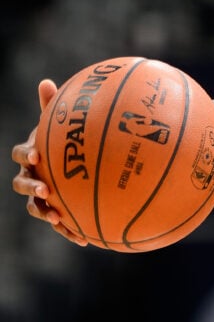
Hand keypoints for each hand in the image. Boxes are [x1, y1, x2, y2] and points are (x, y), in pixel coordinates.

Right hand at [10, 79, 87, 246]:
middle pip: (22, 184)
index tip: (37, 155)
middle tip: (46, 190)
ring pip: (35, 207)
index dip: (26, 154)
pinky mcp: (56, 210)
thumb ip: (54, 107)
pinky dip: (68, 230)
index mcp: (32, 154)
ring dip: (45, 213)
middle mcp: (31, 176)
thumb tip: (46, 82)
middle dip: (32, 188)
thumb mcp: (61, 123)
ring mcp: (42, 195)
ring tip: (58, 218)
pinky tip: (84, 240)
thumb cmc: (66, 139)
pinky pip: (59, 223)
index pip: (21, 154)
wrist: (74, 162)